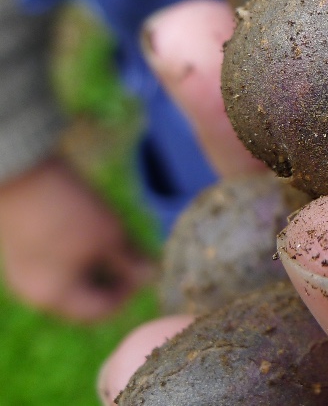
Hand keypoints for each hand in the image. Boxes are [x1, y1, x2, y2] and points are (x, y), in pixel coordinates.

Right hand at [0, 157, 153, 321]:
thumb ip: (132, 263)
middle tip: (132, 250)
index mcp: (55, 299)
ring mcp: (24, 271)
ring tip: (114, 235)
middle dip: (114, 275)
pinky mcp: (21, 248)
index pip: (101, 311)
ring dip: (98, 262)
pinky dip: (78, 251)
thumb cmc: (69, 212)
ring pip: (71, 277)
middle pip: (85, 296)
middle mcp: (34, 292)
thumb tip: (152, 277)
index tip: (143, 266)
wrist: (20, 172)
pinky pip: (56, 262)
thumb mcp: (110, 237)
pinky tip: (91, 226)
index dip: (129, 292)